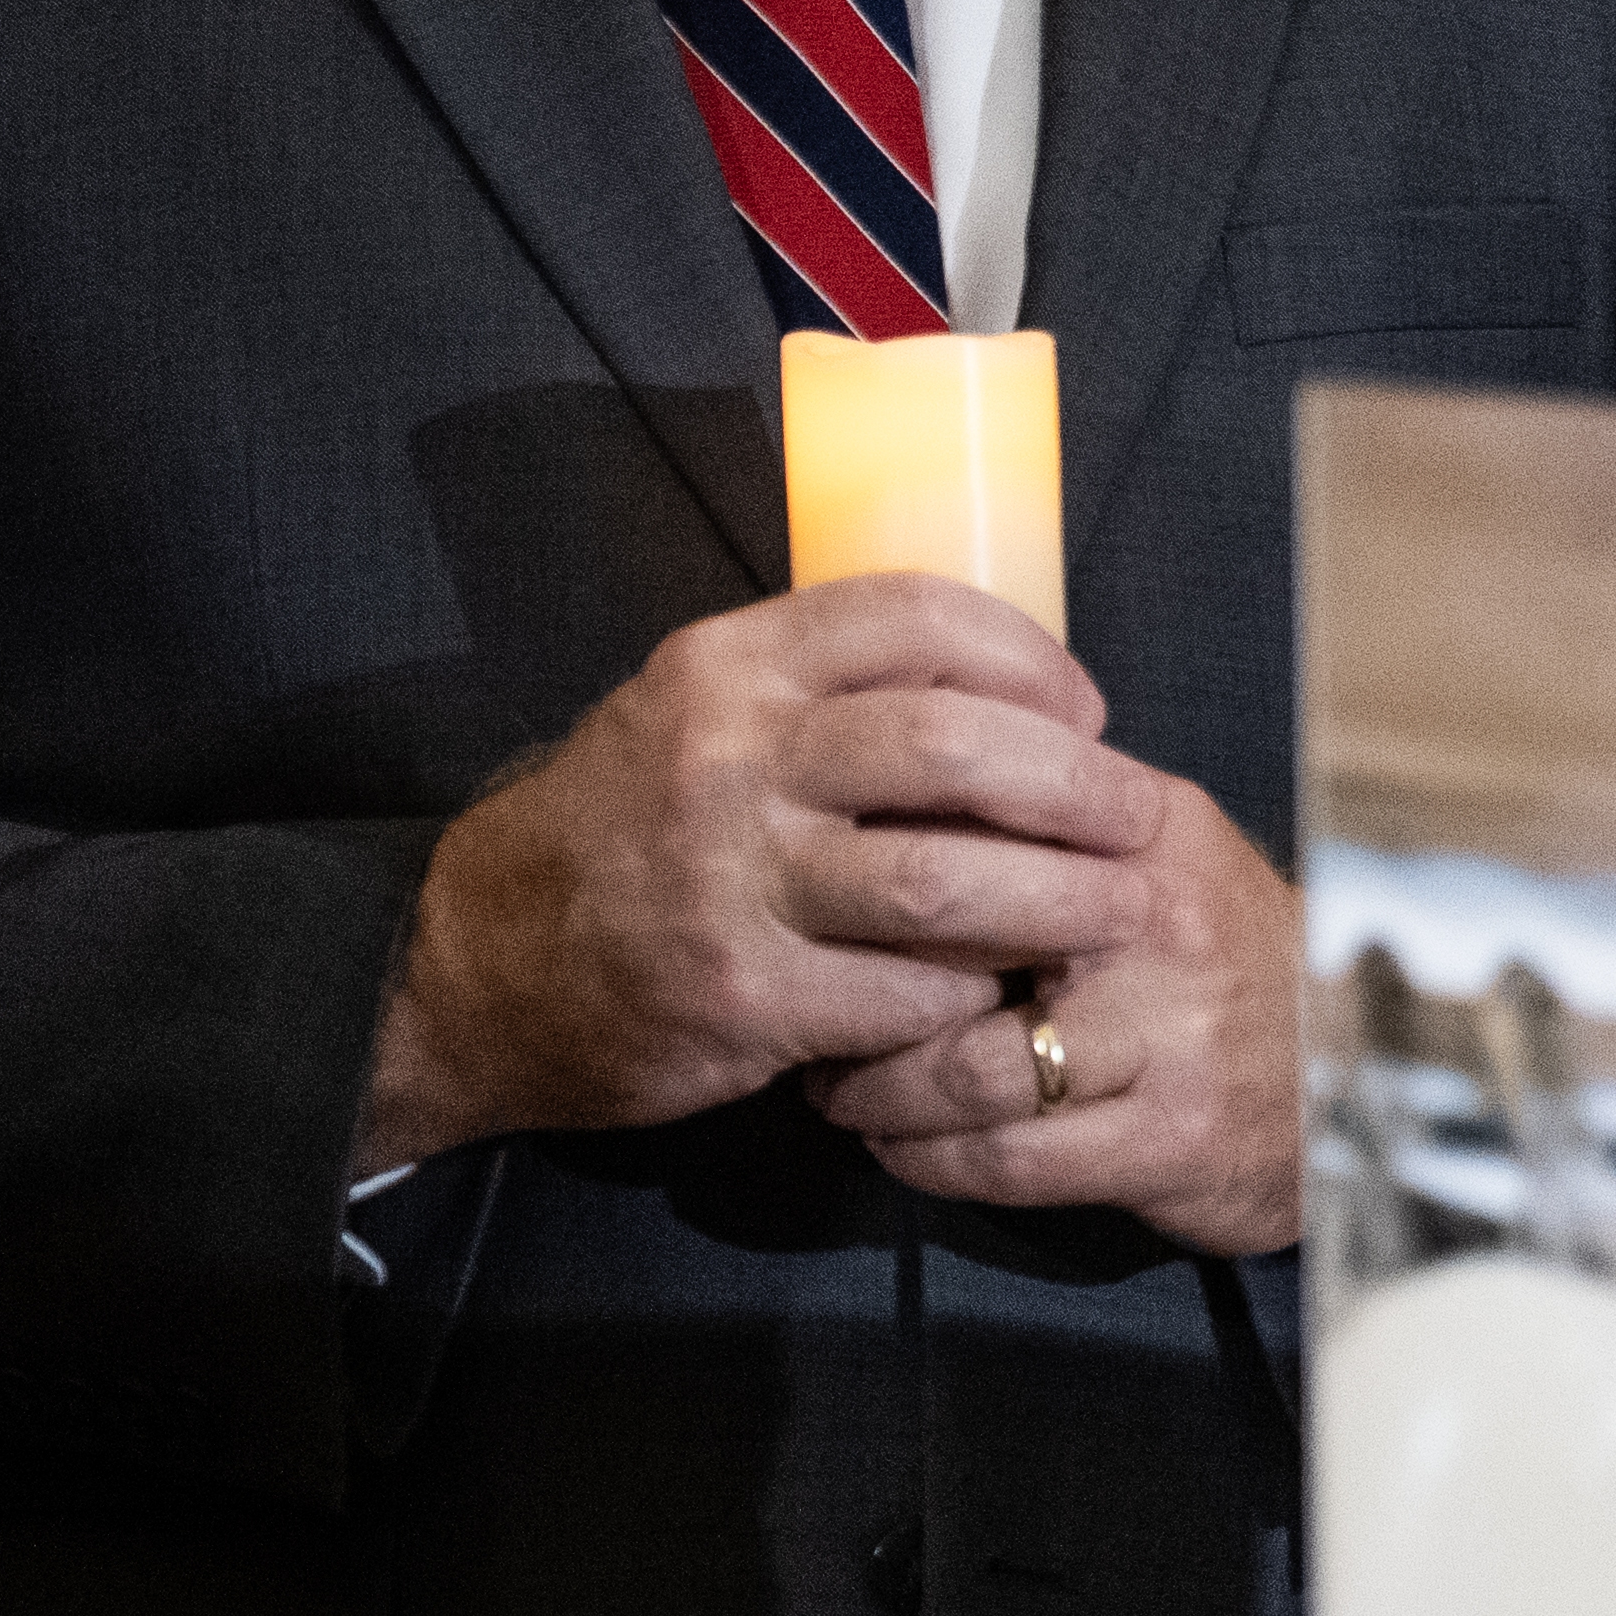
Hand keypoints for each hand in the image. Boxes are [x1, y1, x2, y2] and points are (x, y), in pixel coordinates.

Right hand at [363, 579, 1203, 1175]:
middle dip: (1076, 785)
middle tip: (1137, 816)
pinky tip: (996, 994)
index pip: (913, 618)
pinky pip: (907, 996)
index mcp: (730, 667)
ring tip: (1115, 909)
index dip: (1029, 657)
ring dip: (1057, 901)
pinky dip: (970, 996)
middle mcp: (726, 758)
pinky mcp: (740, 997)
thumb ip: (827, 689)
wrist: (477, 962)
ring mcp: (729, 883)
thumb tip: (1012, 687)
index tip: (1084, 708)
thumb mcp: (700, 714)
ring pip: (946, 883)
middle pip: (954, 748)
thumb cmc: (630, 827)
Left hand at [818, 761, 1308, 1257]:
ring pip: (964, 1073)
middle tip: (812, 1013)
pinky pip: (1006, 1160)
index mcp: (1145, 834)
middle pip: (950, 949)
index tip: (817, 897)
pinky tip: (907, 1150)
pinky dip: (930, 1161)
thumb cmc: (1225, 958)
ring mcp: (1173, 1040)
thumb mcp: (1160, 853)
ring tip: (845, 1094)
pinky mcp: (1172, 1139)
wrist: (1360, 1067)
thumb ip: (1048, 817)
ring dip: (877, 1096)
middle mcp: (1161, 926)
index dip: (873, 863)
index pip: (976, 821)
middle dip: (852, 992)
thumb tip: (889, 787)